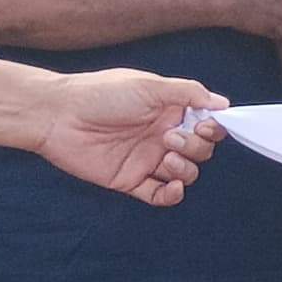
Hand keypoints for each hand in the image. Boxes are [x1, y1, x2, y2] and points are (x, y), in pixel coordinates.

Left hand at [29, 70, 223, 206]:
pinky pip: (160, 195)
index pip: (205, 126)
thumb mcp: (149, 85)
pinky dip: (172, 195)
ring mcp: (146, 159)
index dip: (213, 130)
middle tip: (170, 137)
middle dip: (195, 147)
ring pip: (185, 173)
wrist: (57, 115)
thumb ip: (189, 93)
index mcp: (168, 112)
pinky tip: (173, 186)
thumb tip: (223, 103)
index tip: (206, 127)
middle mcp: (160, 136)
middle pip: (199, 151)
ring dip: (185, 169)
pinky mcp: (130, 180)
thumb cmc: (100, 94)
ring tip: (165, 158)